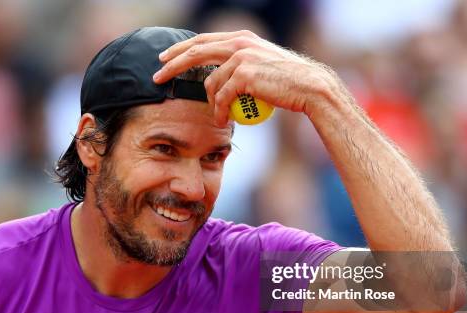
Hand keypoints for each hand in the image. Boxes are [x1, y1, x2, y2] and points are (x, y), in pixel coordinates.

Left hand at [153, 30, 343, 126]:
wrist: (310, 88)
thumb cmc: (288, 83)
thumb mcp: (261, 66)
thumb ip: (240, 66)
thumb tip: (222, 77)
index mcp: (242, 38)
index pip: (203, 40)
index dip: (181, 49)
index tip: (165, 59)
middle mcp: (239, 43)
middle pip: (195, 51)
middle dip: (172, 64)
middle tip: (157, 76)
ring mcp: (241, 57)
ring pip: (210, 82)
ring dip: (209, 103)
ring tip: (217, 116)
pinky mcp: (244, 75)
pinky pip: (222, 96)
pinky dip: (219, 111)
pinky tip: (221, 120)